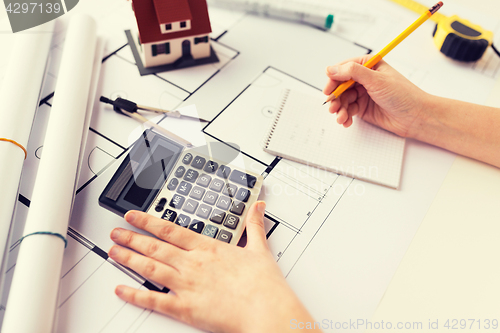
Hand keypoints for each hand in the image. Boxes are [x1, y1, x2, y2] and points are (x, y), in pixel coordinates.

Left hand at [108, 202, 317, 332]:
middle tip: (115, 232)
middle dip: (132, 238)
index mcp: (208, 248)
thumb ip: (254, 226)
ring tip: (113, 251)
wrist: (266, 310)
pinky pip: (154, 301)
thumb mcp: (260, 249)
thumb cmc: (263, 284)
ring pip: (150, 269)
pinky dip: (134, 295)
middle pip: (155, 248)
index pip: (170, 230)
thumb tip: (258, 207)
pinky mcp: (184, 308)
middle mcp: (192, 264)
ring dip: (129, 259)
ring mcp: (186, 285)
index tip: (133, 216)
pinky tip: (121, 290)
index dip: (148, 221)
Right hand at [323, 55, 429, 137]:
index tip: (328, 90)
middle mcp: (364, 78)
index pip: (343, 69)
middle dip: (335, 97)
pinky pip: (348, 110)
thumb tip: (331, 68)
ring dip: (339, 109)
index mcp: (368, 66)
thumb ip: (352, 72)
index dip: (333, 79)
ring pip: (342, 99)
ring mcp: (363, 94)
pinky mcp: (363, 108)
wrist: (416, 117)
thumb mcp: (376, 80)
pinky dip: (345, 116)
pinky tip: (346, 121)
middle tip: (333, 107)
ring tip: (341, 117)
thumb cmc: (403, 95)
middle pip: (340, 86)